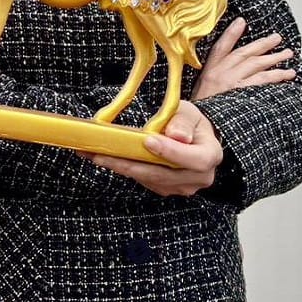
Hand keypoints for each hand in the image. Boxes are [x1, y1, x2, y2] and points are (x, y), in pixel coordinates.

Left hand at [87, 100, 222, 196]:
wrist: (191, 136)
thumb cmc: (190, 121)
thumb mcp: (188, 112)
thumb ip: (182, 121)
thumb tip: (177, 136)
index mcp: (209, 156)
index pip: (193, 159)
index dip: (170, 152)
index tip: (148, 141)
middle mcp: (198, 177)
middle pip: (162, 174)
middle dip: (129, 163)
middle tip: (101, 153)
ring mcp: (180, 186)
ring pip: (148, 179)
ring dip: (119, 167)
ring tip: (92, 153)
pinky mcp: (164, 188)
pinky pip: (142, 179)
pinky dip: (123, 168)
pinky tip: (102, 157)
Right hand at [192, 16, 294, 100]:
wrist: (198, 125)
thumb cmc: (202, 110)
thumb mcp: (199, 90)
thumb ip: (212, 77)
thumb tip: (231, 68)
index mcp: (209, 71)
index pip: (221, 47)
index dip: (231, 33)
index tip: (242, 22)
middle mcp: (220, 74)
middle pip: (244, 54)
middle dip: (262, 44)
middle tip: (277, 38)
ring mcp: (231, 83)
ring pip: (256, 66)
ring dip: (274, 59)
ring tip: (287, 55)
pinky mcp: (241, 94)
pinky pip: (262, 81)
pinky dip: (275, 77)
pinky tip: (286, 75)